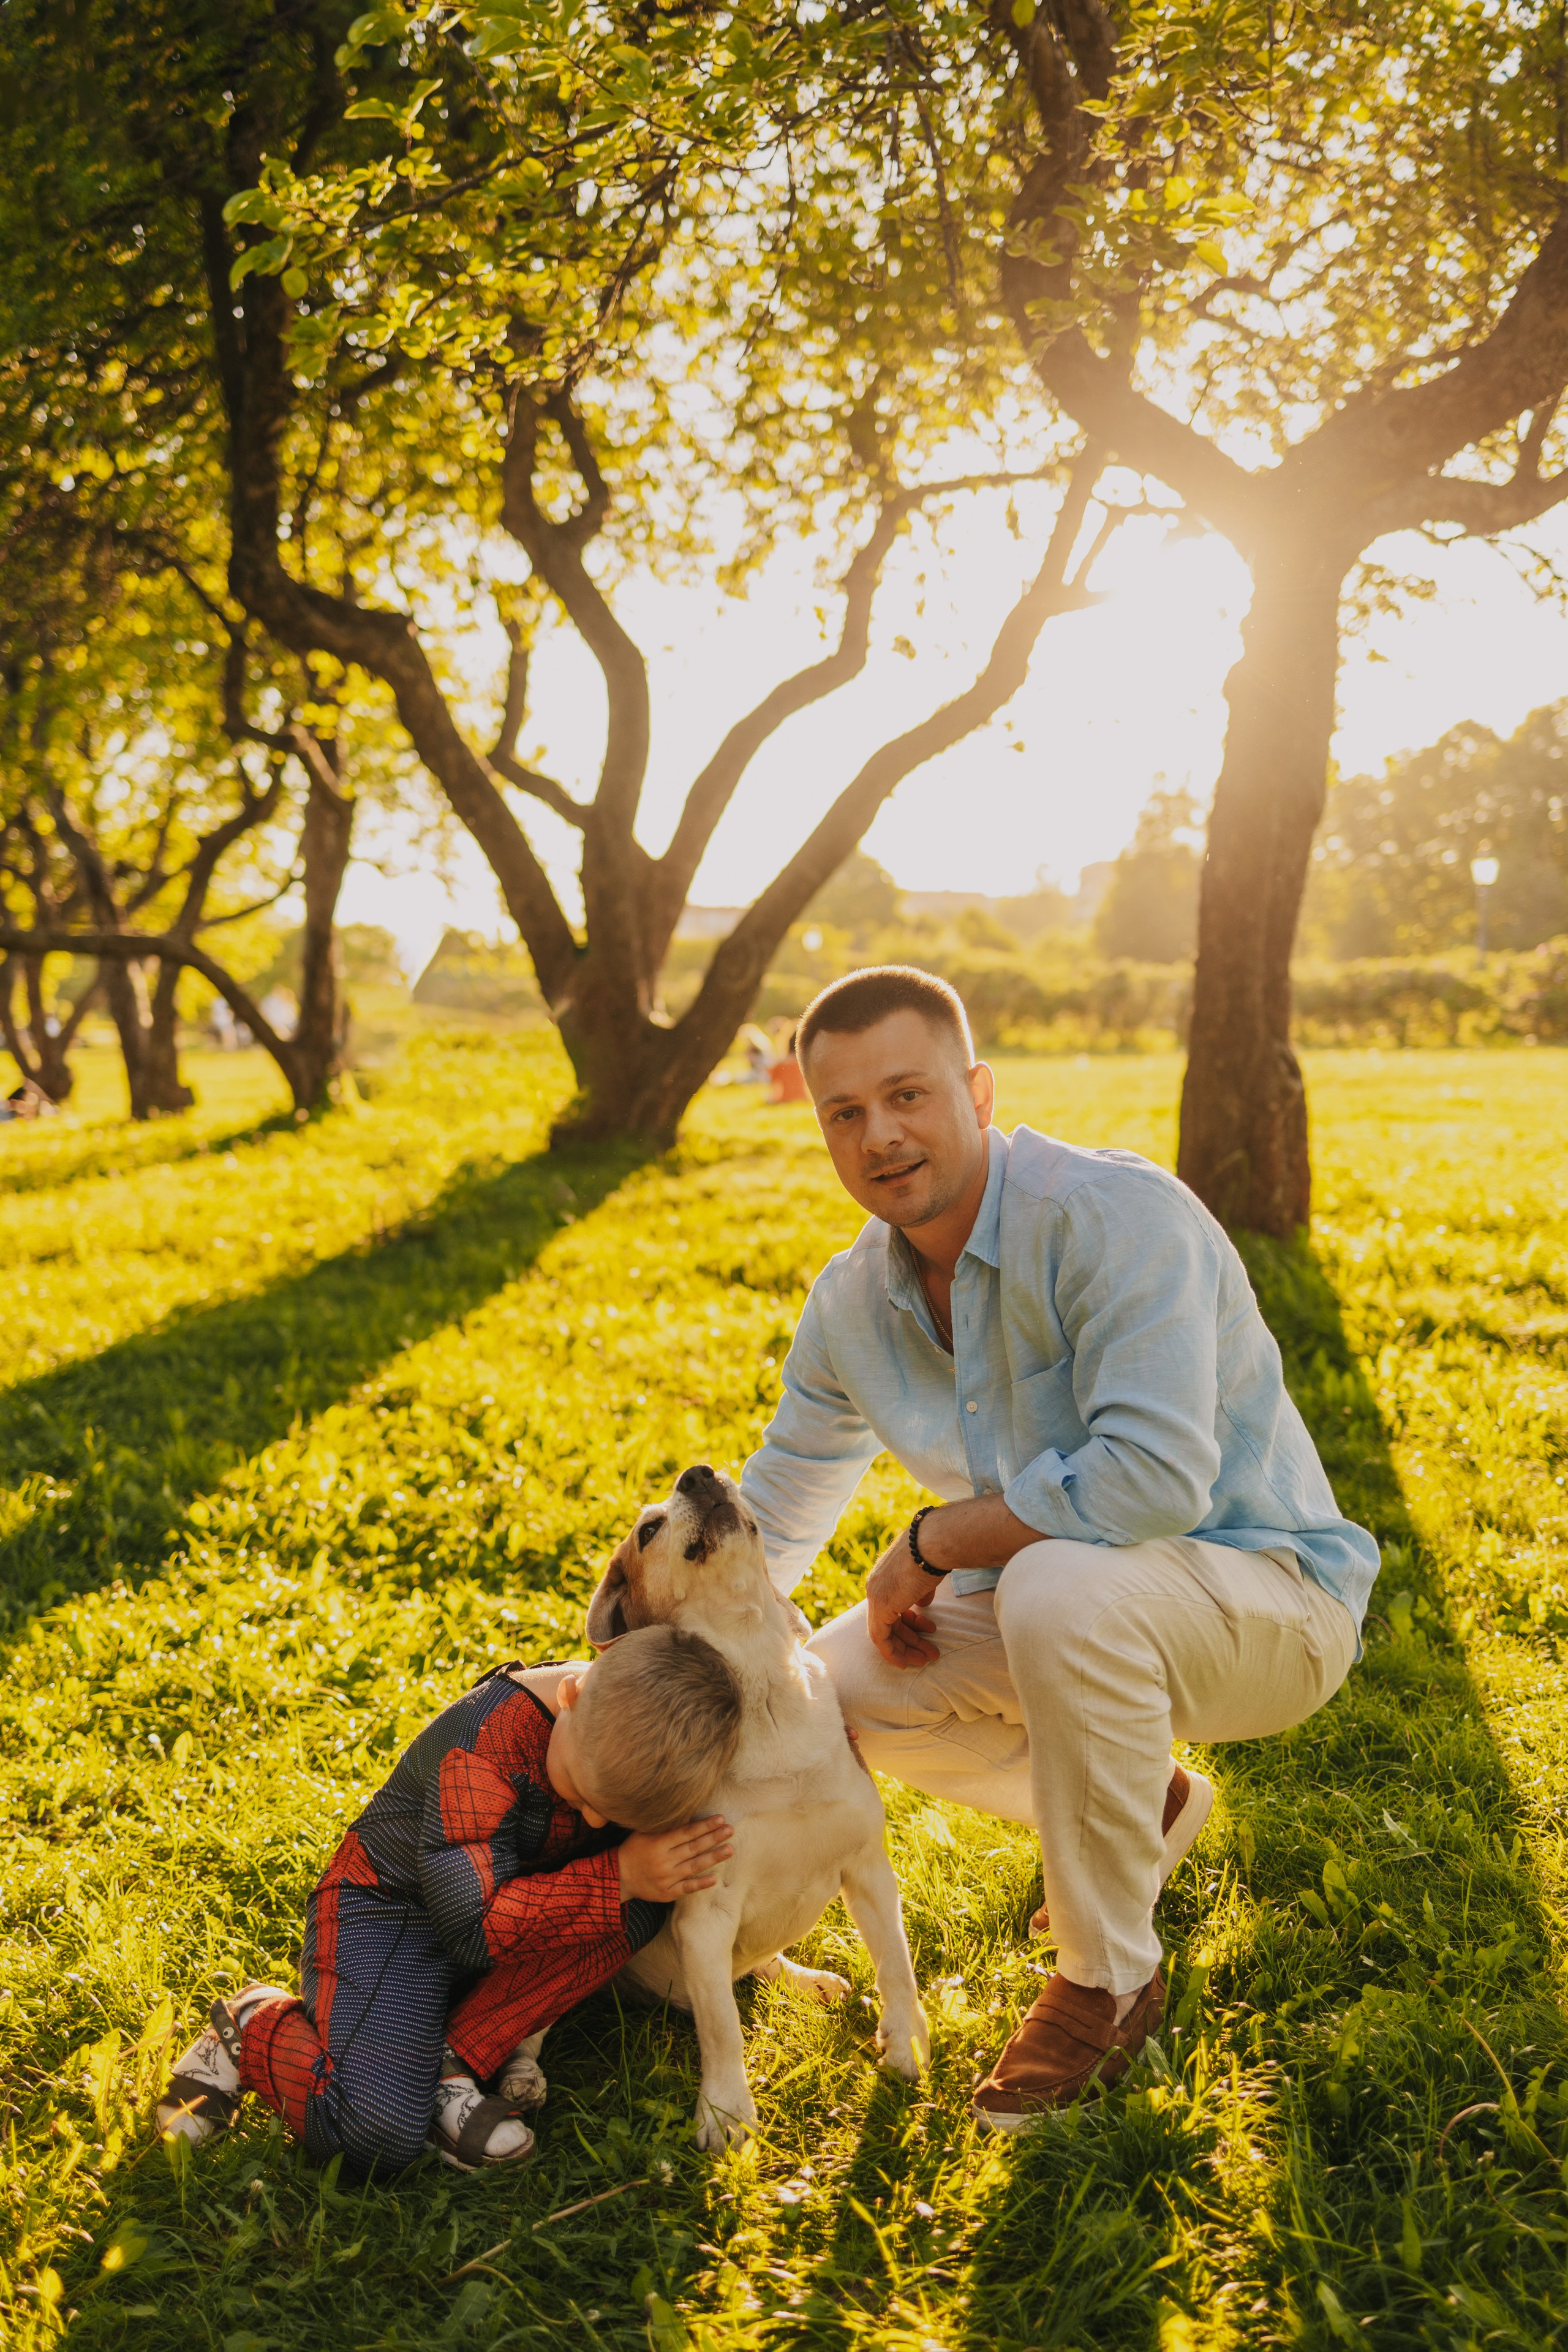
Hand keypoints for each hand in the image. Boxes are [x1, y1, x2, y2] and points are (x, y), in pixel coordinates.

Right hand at [618, 1815, 733, 1902]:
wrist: (618, 1877)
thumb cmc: (633, 1850)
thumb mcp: (644, 1832)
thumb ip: (664, 1825)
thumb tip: (688, 1814)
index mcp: (658, 1843)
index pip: (686, 1832)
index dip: (704, 1825)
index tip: (720, 1819)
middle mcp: (664, 1860)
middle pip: (693, 1848)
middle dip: (713, 1838)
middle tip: (730, 1830)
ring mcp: (666, 1878)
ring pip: (693, 1867)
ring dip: (713, 1858)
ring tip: (729, 1849)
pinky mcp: (666, 1893)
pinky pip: (686, 1888)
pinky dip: (700, 1884)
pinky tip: (714, 1879)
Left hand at [866, 1529, 941, 1669]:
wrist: (931, 1545)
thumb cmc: (933, 1555)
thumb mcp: (925, 1577)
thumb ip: (920, 1593)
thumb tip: (922, 1605)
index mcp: (883, 1578)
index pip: (892, 1607)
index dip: (909, 1623)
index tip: (924, 1633)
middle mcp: (874, 1587)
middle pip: (888, 1622)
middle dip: (910, 1640)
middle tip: (928, 1653)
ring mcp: (875, 1598)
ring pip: (884, 1633)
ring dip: (906, 1648)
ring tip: (928, 1658)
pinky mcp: (880, 1608)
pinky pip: (880, 1638)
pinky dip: (891, 1652)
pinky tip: (906, 1662)